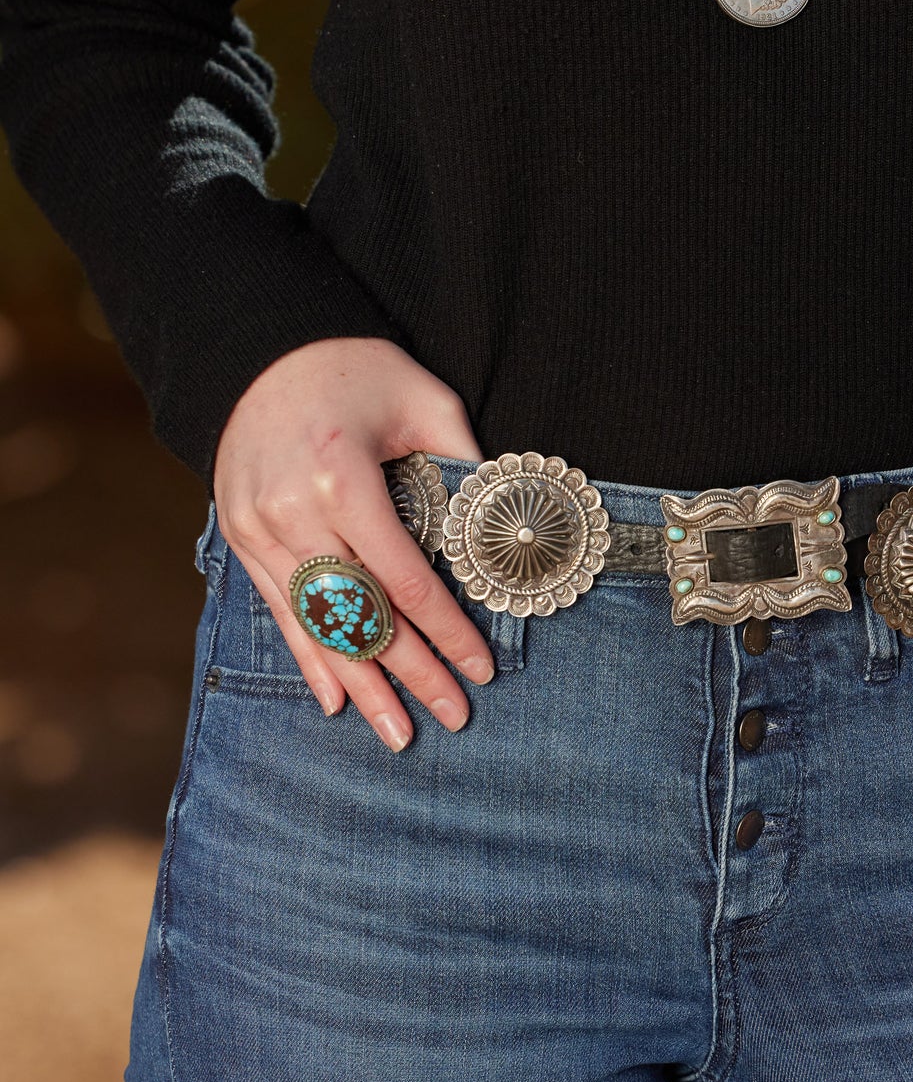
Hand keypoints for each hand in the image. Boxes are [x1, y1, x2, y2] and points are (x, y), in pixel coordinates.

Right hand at [211, 335, 489, 749]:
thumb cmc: (355, 369)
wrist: (261, 348)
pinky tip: (336, 700)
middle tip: (453, 718)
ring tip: (398, 733)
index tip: (482, 668)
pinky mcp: (241, 536)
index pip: (405, 579)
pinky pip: (280, 611)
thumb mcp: (424, 399)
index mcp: (343, 479)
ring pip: (319, 625)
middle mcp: (293, 512)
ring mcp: (258, 529)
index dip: (446, 631)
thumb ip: (462, 463)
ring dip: (362, 684)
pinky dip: (310, 658)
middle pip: (362, 614)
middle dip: (412, 673)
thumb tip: (502, 529)